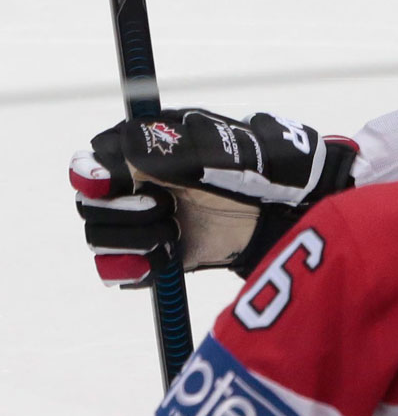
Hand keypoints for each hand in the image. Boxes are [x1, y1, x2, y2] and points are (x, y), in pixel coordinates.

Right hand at [70, 109, 357, 286]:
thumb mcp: (221, 154)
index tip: (108, 183)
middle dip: (122, 210)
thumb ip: (173, 152)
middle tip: (163, 207)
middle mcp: (138, 184)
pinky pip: (118, 270)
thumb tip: (127, 145)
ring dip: (135, 238)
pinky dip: (138, 267)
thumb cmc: (260, 169)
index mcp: (147, 149)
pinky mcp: (154, 254)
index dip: (94, 174)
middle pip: (89, 204)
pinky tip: (167, 256)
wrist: (289, 210)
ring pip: (101, 238)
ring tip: (175, 230)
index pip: (93, 161)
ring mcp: (144, 219)